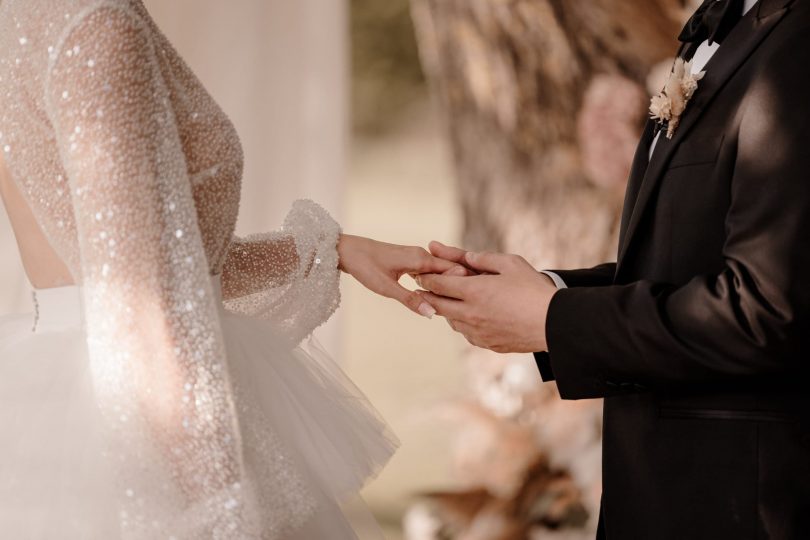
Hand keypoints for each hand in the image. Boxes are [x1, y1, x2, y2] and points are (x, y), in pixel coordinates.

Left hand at [337, 234, 462, 317]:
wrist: (348, 250)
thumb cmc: (365, 266)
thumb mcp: (386, 287)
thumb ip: (410, 300)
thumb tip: (431, 313)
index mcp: (420, 259)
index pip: (453, 270)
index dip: (463, 284)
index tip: (471, 300)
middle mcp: (422, 255)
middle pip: (449, 271)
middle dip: (458, 286)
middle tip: (467, 307)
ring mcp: (416, 257)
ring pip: (439, 272)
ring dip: (446, 286)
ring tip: (456, 304)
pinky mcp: (410, 260)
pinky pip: (429, 271)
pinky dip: (435, 283)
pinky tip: (436, 296)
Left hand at [417, 248, 557, 352]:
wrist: (554, 323)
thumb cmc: (533, 289)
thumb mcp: (510, 264)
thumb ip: (482, 258)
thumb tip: (463, 256)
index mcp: (474, 291)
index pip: (438, 284)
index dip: (426, 277)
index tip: (421, 273)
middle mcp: (470, 314)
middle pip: (437, 305)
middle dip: (427, 295)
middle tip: (421, 288)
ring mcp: (477, 332)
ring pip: (451, 321)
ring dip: (446, 310)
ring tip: (447, 300)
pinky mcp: (487, 344)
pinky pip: (467, 333)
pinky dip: (463, 324)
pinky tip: (469, 316)